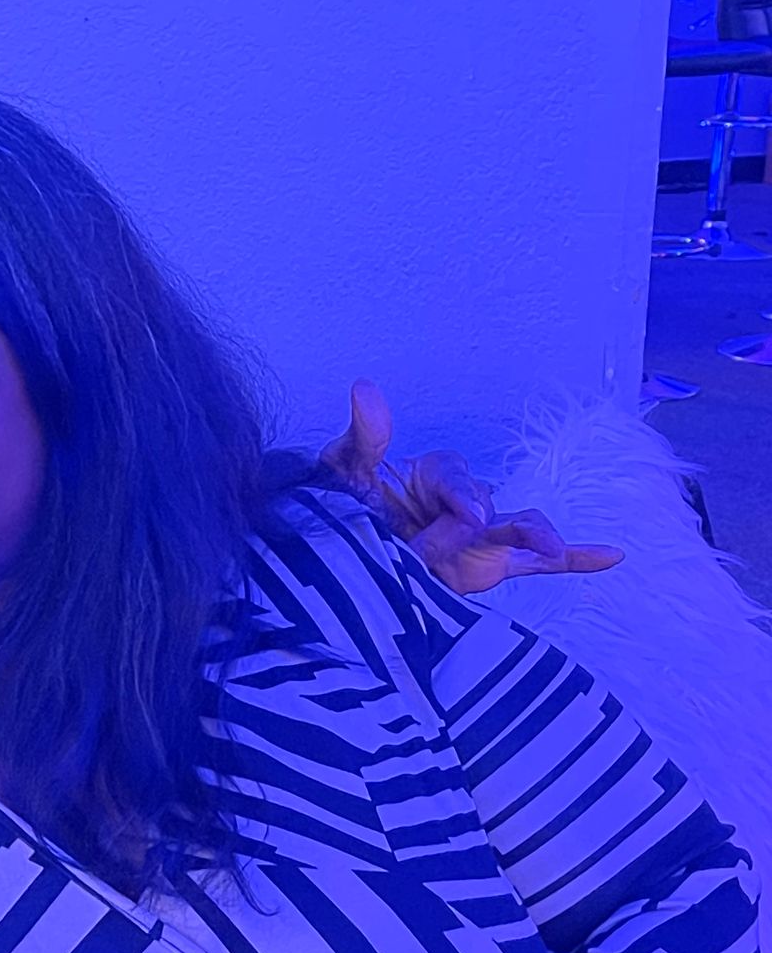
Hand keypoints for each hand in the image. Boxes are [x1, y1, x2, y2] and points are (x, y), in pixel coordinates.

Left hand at [319, 380, 623, 594]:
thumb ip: (364, 436)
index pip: (454, 477)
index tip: (466, 512)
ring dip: (537, 536)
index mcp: (431, 475)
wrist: (342, 558)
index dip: (460, 493)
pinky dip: (574, 559)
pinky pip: (536, 563)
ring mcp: (480, 535)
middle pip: (484, 506)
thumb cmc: (344, 506)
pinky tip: (611, 555)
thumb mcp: (344, 470)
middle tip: (472, 530)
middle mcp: (463, 502)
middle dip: (475, 521)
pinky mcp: (489, 565)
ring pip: (517, 529)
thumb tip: (364, 388)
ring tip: (551, 547)